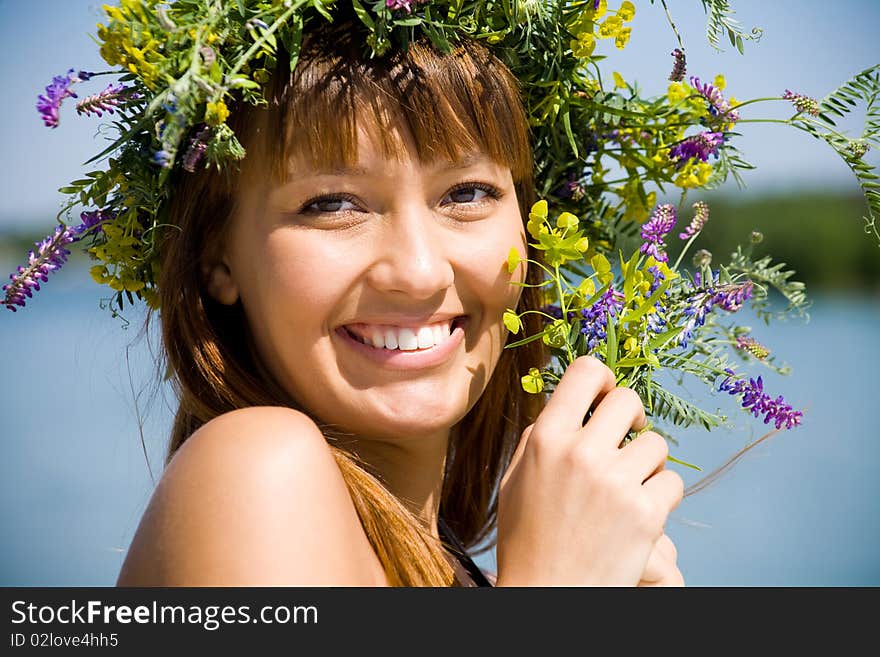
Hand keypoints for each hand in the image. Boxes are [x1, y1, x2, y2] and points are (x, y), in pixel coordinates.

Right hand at [495, 355, 683, 586]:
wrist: (547, 595)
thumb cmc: (527, 538)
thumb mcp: (515, 479)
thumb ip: (540, 436)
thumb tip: (570, 404)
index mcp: (546, 439)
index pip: (585, 372)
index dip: (602, 377)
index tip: (606, 396)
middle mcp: (582, 453)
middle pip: (627, 399)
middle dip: (632, 417)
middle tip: (628, 437)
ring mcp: (616, 482)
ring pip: (656, 443)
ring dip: (647, 461)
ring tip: (629, 485)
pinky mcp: (646, 513)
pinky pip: (672, 481)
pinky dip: (661, 495)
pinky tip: (639, 511)